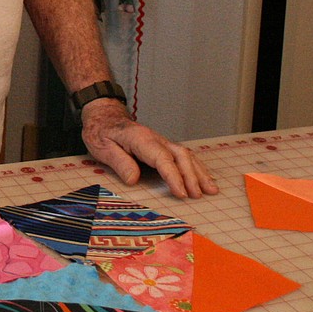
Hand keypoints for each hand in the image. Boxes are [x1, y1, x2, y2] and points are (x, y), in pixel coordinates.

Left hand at [80, 101, 217, 197]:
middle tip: (198, 195)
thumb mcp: (102, 147)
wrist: (103, 116)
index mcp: (140, 139)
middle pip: (180, 156)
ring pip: (185, 155)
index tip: (181, 193)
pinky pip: (182, 155)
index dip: (174, 176)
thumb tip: (134, 179)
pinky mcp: (162, 145)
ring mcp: (160, 141)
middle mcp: (155, 139)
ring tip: (211, 189)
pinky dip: (195, 167)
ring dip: (199, 172)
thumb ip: (119, 162)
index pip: (162, 159)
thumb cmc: (101, 132)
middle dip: (192, 176)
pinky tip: (203, 177)